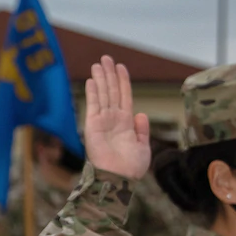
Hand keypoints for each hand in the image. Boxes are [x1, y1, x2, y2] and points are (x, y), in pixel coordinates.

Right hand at [83, 55, 149, 180]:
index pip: (124, 96)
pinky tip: (91, 80)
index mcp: (126, 122)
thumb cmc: (131, 167)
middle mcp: (113, 118)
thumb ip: (142, 130)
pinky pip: (93, 105)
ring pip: (102, 94)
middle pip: (111, 91)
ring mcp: (102, 121)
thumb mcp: (143, 146)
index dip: (122, 81)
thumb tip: (141, 115)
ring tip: (98, 63)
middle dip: (109, 74)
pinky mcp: (93, 125)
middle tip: (106, 57)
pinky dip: (92, 92)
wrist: (118, 177)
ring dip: (100, 78)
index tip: (120, 66)